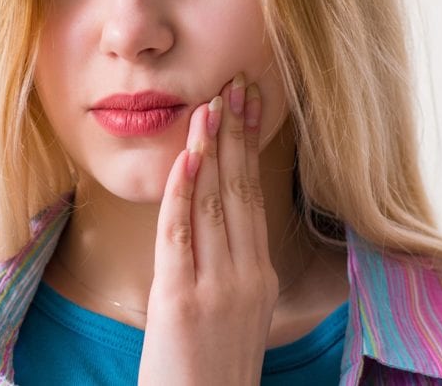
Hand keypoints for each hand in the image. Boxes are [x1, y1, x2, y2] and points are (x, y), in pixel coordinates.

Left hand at [138, 73, 274, 385]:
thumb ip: (231, 273)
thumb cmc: (213, 374)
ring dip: (211, 149)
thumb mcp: (237, 319)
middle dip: (236, 133)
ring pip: (214, 202)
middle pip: (240, 190)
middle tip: (235, 84)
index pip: (254, 198)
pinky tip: (186, 158)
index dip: (249, 149)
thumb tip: (219, 232)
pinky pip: (181, 233)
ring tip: (210, 105)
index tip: (248, 108)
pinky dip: (183, 192)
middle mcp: (246, 276)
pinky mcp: (181, 300)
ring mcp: (216, 287)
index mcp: (260, 278)